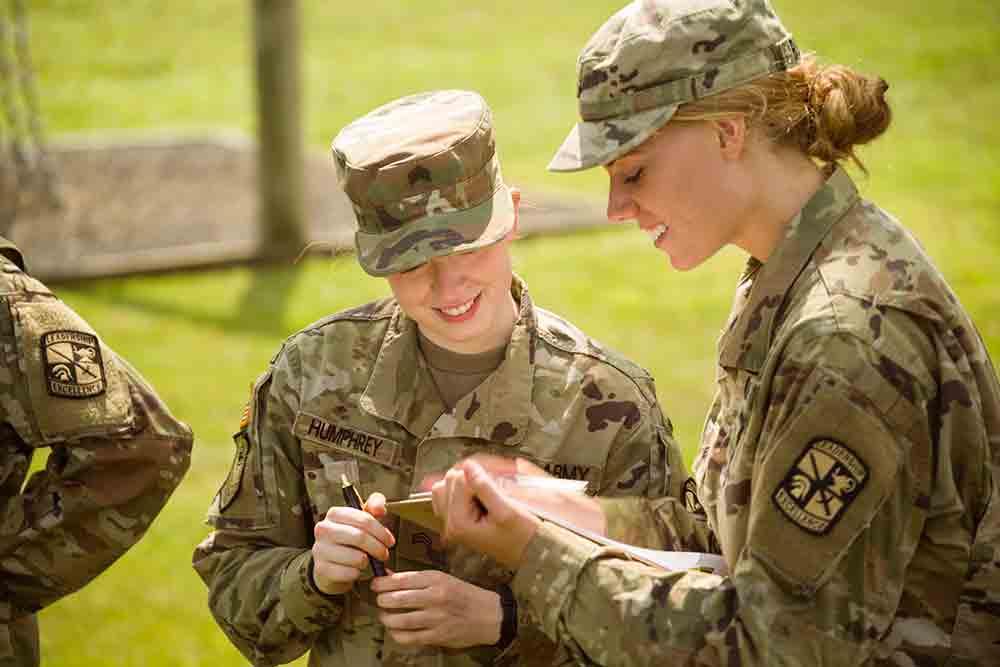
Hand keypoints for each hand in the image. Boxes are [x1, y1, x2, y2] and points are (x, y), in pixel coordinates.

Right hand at [311, 492, 394, 594]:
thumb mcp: (362, 520)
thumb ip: (374, 507)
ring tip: (367, 560)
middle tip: (384, 554)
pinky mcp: (321, 569)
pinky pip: (349, 573)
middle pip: (360, 537)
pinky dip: (357, 573)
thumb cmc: (350, 538)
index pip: (364, 520)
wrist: (330, 563)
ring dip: (367, 561)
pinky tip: (355, 570)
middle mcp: (323, 529)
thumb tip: (379, 509)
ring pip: (357, 557)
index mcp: (335, 513)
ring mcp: (320, 549)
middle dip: (378, 548)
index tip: (390, 541)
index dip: (381, 532)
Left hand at [371, 570, 500, 648]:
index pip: (401, 579)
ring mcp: (436, 618)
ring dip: (386, 618)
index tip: (375, 584)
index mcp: (436, 579)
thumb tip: (388, 575)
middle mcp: (435, 597)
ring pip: (399, 620)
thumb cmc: (464, 594)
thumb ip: (415, 579)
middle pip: (396, 599)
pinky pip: (408, 637)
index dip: (382, 583)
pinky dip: (396, 634)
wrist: (488, 615)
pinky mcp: (437, 636)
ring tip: (384, 616)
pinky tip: (396, 630)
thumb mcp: (442, 579)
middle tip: (379, 600)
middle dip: (381, 600)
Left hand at [422, 455, 605, 535]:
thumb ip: (484, 486)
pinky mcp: (457, 523)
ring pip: (445, 486)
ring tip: (486, 489)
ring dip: (464, 482)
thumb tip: (468, 465)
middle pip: (449, 481)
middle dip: (471, 477)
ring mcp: (451, 524)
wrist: (530, 553)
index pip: (459, 480)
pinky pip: (447, 497)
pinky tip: (476, 494)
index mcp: (459, 523)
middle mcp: (450, 525)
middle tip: (494, 486)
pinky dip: (460, 490)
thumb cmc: (522, 535)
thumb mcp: (506, 509)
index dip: (480, 475)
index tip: (497, 480)